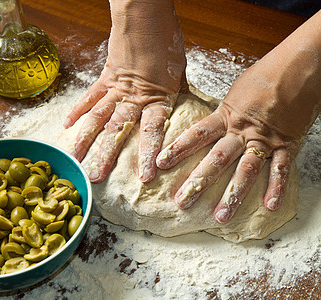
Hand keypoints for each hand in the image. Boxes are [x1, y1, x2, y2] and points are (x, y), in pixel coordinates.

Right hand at [63, 0, 186, 182]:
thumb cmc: (166, 41)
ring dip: (86, 140)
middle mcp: (133, 97)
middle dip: (106, 155)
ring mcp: (115, 88)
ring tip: (75, 159)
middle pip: (117, 130)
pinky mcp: (104, 78)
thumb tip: (180, 107)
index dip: (147, 153)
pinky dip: (77, 111)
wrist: (145, 16)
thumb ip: (176, 93)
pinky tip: (67, 126)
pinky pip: (88, 97)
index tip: (144, 176)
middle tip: (96, 177)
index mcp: (157, 97)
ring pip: (98, 117)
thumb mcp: (180, 71)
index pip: (152, 131)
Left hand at [156, 11, 320, 222]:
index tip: (160, 163)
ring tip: (220, 216)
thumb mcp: (235, 91)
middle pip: (217, 159)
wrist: (299, 67)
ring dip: (232, 195)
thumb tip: (208, 126)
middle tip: (182, 201)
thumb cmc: (265, 75)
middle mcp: (242, 130)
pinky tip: (269, 206)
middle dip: (198, 182)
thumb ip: (222, 112)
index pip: (197, 135)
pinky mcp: (287, 144)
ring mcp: (265, 139)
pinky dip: (276, 188)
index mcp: (225, 115)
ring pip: (246, 171)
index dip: (177, 149)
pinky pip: (280, 169)